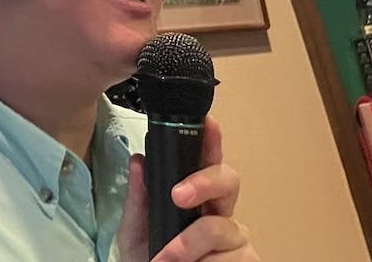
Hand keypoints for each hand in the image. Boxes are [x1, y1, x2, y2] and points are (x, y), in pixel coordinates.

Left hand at [115, 117, 258, 260]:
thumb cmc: (148, 257)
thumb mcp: (135, 228)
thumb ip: (139, 197)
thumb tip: (139, 160)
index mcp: (195, 196)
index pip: (207, 160)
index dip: (212, 139)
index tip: (209, 123)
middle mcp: (221, 212)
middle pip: (228, 180)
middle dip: (203, 183)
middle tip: (177, 197)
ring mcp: (236, 239)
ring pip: (221, 228)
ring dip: (189, 246)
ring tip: (166, 261)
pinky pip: (232, 258)